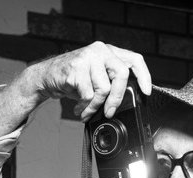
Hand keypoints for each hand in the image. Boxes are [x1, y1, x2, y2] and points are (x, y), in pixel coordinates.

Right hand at [30, 41, 151, 120]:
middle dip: (117, 98)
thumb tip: (124, 102)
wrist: (45, 76)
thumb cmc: (72, 79)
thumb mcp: (94, 77)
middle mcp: (100, 50)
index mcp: (108, 51)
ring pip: (103, 88)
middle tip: (110, 112)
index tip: (146, 92)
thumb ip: (110, 82)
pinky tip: (78, 108)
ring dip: (95, 106)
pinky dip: (84, 107)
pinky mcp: (76, 68)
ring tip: (86, 111)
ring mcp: (88, 57)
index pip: (134, 59)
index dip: (144, 76)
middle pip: (121, 74)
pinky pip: (88, 94)